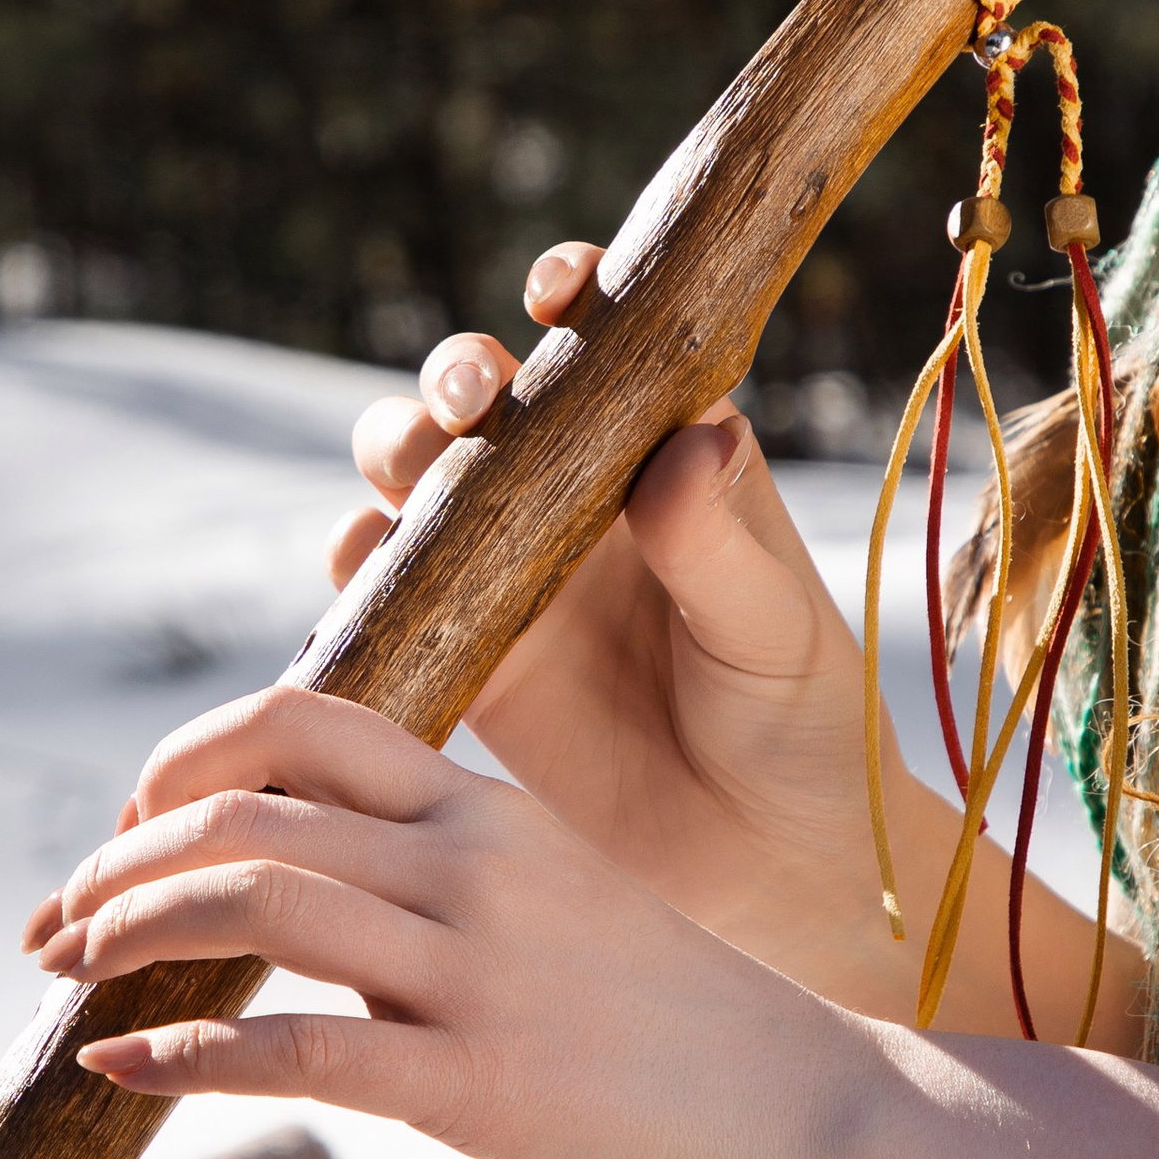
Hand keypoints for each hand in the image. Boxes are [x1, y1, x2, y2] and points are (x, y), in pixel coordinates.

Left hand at [20, 685, 862, 1158]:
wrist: (815, 1113)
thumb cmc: (676, 1022)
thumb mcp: (560, 898)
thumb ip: (443, 875)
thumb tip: (307, 891)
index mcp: (488, 808)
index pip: (300, 722)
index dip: (183, 758)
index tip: (129, 824)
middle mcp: (472, 866)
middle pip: (248, 805)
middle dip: (119, 855)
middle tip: (57, 920)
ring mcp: (477, 972)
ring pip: (254, 897)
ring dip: (129, 928)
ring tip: (69, 975)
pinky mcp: (478, 1085)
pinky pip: (297, 1051)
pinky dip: (184, 1054)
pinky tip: (123, 1071)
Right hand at [332, 242, 887, 1007]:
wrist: (763, 865)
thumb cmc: (801, 725)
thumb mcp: (772, 630)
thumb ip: (718, 541)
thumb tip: (692, 438)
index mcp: (665, 452)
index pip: (606, 343)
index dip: (570, 294)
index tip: (558, 293)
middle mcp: (576, 496)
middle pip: (483, 396)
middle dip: (457, 375)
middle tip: (470, 402)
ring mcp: (509, 570)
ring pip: (414, 476)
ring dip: (395, 456)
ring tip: (413, 484)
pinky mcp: (462, 653)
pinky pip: (382, 589)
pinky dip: (358, 567)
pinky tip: (369, 572)